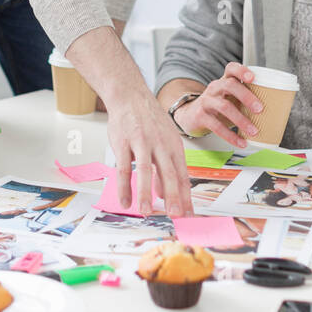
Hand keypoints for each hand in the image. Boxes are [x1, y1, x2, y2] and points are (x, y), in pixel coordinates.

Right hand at [106, 90, 192, 217]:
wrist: (130, 95)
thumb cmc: (148, 121)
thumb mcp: (164, 141)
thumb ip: (166, 167)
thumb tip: (166, 194)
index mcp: (174, 145)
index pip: (183, 175)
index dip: (186, 196)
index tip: (188, 214)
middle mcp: (161, 144)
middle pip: (169, 173)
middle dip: (173, 196)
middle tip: (175, 215)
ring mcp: (141, 142)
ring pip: (145, 171)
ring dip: (146, 193)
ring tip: (146, 212)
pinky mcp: (123, 143)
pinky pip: (123, 168)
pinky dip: (124, 186)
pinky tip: (125, 201)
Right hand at [174, 64, 263, 147]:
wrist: (191, 115)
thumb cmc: (218, 107)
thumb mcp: (230, 99)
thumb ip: (247, 101)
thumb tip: (276, 111)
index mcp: (224, 81)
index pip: (231, 69)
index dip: (242, 71)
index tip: (253, 78)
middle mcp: (215, 88)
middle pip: (229, 85)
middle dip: (246, 96)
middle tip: (260, 109)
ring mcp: (206, 101)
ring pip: (224, 106)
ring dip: (241, 119)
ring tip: (253, 130)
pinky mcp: (201, 116)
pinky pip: (216, 126)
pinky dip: (231, 136)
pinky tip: (241, 141)